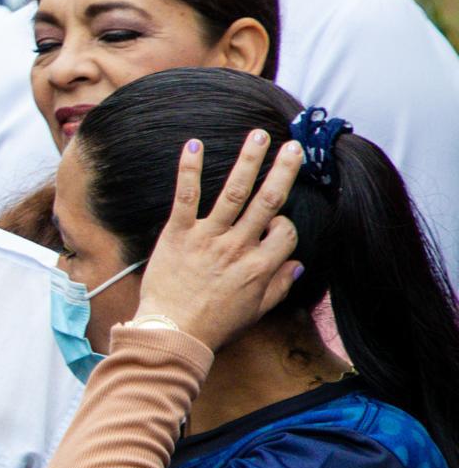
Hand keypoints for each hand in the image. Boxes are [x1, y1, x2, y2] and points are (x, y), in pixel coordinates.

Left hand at [137, 129, 304, 348]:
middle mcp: (238, 247)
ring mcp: (208, 238)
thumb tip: (296, 263)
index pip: (285, 232)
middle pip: (268, 202)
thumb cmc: (214, 325)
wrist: (171, 332)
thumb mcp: (256, 310)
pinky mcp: (178, 234)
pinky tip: (195, 145)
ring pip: (234, 192)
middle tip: (294, 146)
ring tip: (259, 135)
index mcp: (260, 266)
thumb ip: (279, 285)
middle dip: (283, 172)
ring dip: (249, 161)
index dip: (286, 226)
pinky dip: (190, 170)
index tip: (276, 227)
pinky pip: (186, 197)